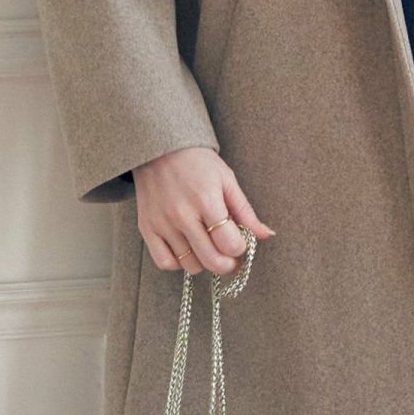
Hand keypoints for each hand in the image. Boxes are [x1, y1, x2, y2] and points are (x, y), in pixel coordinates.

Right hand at [132, 145, 275, 276]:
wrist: (161, 149)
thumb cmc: (198, 163)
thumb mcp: (227, 180)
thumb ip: (245, 211)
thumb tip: (267, 235)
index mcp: (206, 200)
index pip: (229, 244)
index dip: (240, 248)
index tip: (239, 242)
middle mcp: (182, 215)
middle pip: (211, 260)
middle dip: (227, 264)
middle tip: (230, 257)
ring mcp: (163, 224)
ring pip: (189, 265)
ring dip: (204, 261)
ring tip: (208, 246)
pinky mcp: (147, 228)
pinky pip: (164, 262)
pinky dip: (178, 263)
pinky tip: (187, 249)